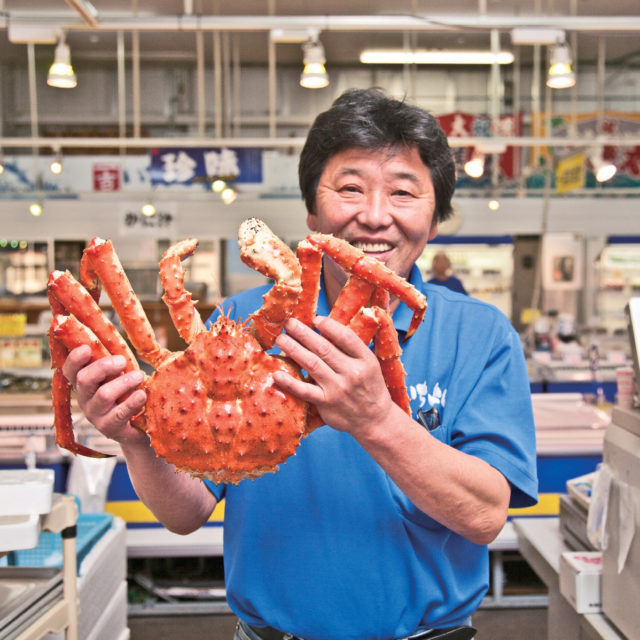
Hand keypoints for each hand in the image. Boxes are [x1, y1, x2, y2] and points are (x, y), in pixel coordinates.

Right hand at [62, 345, 148, 445]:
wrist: (140, 428)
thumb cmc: (129, 394)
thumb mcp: (120, 376)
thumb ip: (116, 361)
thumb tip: (117, 335)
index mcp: (85, 384)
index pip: (70, 370)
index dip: (74, 359)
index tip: (86, 348)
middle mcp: (85, 399)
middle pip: (84, 379)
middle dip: (103, 367)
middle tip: (122, 361)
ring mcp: (96, 416)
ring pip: (103, 395)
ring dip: (123, 382)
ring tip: (139, 376)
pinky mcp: (110, 429)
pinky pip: (119, 413)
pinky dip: (132, 402)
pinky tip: (142, 395)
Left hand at [273, 316, 396, 436]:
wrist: (375, 420)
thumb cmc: (369, 387)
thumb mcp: (370, 365)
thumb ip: (351, 349)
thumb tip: (325, 328)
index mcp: (365, 360)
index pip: (346, 338)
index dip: (329, 327)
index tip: (315, 319)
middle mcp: (352, 373)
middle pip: (324, 348)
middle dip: (304, 333)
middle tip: (289, 323)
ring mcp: (338, 388)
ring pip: (312, 364)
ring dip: (294, 349)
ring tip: (281, 339)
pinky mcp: (326, 403)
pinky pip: (305, 391)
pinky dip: (290, 382)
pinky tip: (277, 374)